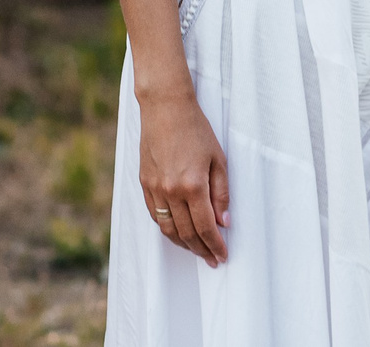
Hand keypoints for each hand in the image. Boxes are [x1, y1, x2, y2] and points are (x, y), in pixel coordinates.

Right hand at [138, 85, 228, 264]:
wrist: (166, 108)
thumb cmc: (196, 130)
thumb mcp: (218, 159)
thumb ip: (221, 193)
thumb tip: (224, 222)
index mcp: (193, 185)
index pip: (206, 227)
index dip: (215, 245)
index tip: (222, 256)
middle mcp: (171, 191)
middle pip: (187, 233)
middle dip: (201, 250)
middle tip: (211, 259)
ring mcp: (155, 188)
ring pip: (168, 229)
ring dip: (183, 244)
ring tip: (196, 250)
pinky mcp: (144, 183)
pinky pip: (155, 216)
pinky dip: (167, 229)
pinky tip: (177, 232)